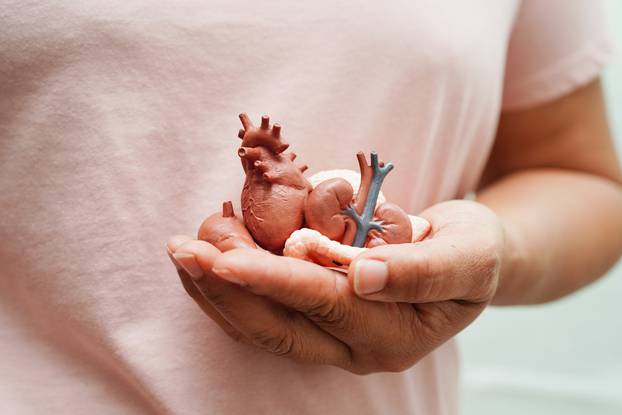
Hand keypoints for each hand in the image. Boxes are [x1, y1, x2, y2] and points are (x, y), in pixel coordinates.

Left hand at [167, 200, 503, 373]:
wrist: (473, 261)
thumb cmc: (475, 251)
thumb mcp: (468, 254)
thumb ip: (421, 270)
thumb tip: (363, 276)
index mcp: (396, 333)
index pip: (325, 306)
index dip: (273, 283)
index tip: (224, 260)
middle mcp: (356, 347)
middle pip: (279, 327)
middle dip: (226, 289)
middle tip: (183, 248)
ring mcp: (333, 339)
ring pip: (264, 325)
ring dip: (219, 290)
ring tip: (184, 250)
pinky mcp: (318, 321)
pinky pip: (266, 314)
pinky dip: (232, 288)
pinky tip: (208, 260)